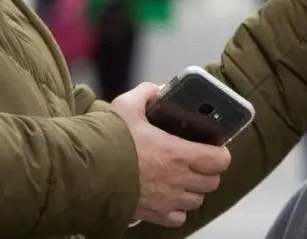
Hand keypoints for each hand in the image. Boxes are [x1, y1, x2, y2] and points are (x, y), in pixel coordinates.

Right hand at [110, 84, 231, 226]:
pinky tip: (168, 196)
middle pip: (212, 182)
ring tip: (182, 178)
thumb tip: (157, 89)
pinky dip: (177, 209)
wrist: (85, 172)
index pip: (220, 160)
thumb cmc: (108, 140)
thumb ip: (146, 93)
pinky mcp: (152, 215)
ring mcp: (166, 200)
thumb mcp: (127, 106)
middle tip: (198, 161)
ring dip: (193, 189)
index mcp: (178, 153)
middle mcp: (177, 180)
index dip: (221, 153)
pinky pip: (177, 218)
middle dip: (209, 171)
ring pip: (196, 200)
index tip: (215, 147)